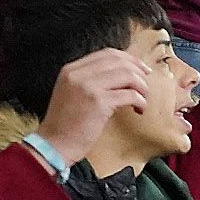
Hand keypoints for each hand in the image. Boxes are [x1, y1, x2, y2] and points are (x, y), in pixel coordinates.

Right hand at [33, 49, 154, 160]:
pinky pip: (129, 94)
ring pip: (127, 75)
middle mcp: (78, 74)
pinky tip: (139, 109)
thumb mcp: (71, 93)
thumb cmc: (65, 125)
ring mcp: (88, 87)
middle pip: (119, 61)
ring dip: (141, 87)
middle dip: (138, 71)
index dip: (128, 59)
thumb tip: (121, 76)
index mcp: (71, 70)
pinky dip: (140, 101)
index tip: (140, 69)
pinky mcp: (99, 102)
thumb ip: (90, 80)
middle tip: (145, 83)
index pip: (106, 54)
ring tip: (142, 99)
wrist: (54, 145)